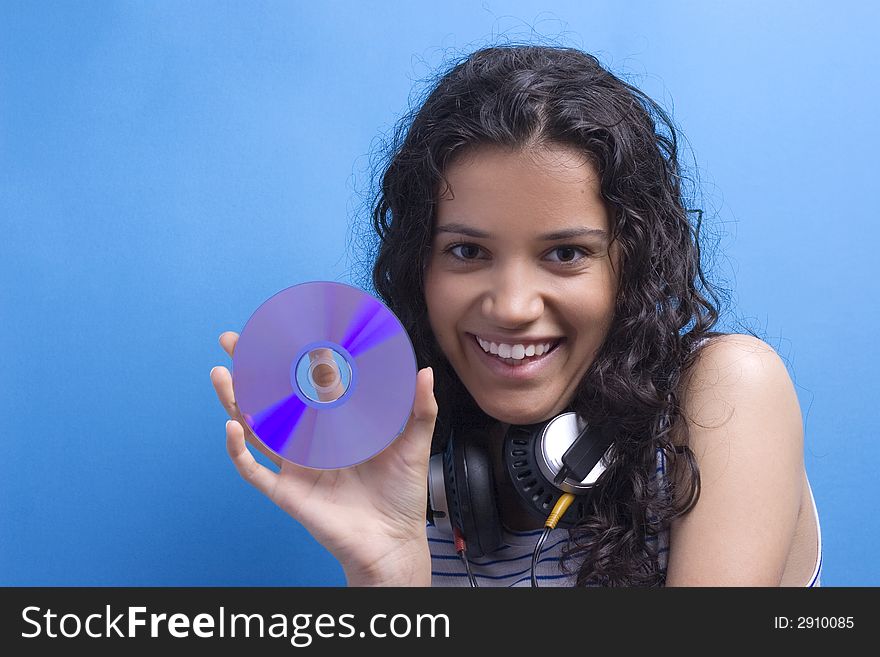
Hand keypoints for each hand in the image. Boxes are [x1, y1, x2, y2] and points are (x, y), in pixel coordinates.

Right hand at [210, 332, 436, 585]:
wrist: (392, 541)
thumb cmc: (401, 495)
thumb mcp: (414, 445)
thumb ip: (419, 408)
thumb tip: (426, 372)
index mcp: (336, 426)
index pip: (309, 384)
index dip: (294, 358)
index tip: (281, 331)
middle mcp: (310, 442)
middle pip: (272, 399)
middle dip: (250, 371)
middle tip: (233, 341)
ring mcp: (295, 465)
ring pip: (255, 429)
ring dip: (236, 401)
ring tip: (221, 374)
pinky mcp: (286, 492)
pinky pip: (254, 471)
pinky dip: (239, 450)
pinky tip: (233, 427)